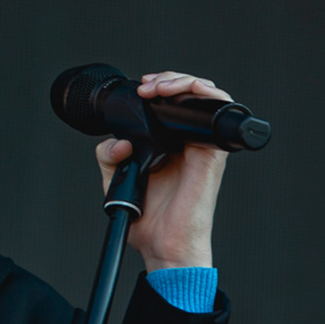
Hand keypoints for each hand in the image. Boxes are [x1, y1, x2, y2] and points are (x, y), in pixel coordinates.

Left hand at [95, 71, 230, 270]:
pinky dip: (203, 95)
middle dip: (169, 79)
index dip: (160, 87)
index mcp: (169, 145)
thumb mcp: (116, 179)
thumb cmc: (148, 219)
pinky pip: (215, 114)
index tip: (140, 89)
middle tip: (147, 87)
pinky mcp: (210, 152)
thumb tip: (117, 141)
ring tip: (159, 88)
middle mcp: (188, 142)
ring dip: (183, 82)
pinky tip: (180, 93)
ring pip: (206, 96)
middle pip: (190, 93)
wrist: (164, 244)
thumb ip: (109, 155)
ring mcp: (202, 145)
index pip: (172, 103)